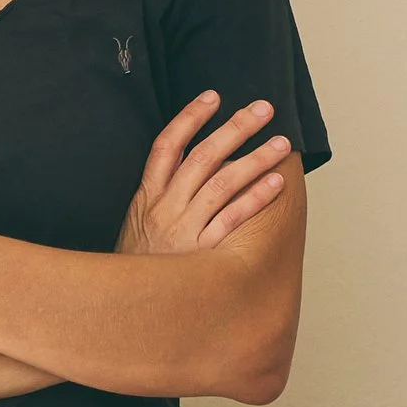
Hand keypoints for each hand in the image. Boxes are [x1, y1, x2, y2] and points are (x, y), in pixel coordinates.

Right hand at [118, 92, 289, 255]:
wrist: (125, 310)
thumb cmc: (138, 266)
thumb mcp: (135, 226)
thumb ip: (157, 196)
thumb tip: (183, 165)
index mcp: (146, 197)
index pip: (165, 146)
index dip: (189, 118)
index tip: (213, 96)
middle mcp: (164, 208)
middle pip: (202, 157)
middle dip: (235, 128)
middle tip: (264, 109)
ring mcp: (182, 230)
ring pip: (221, 184)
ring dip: (254, 160)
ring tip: (281, 144)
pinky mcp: (200, 254)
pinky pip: (231, 220)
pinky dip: (254, 199)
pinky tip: (275, 184)